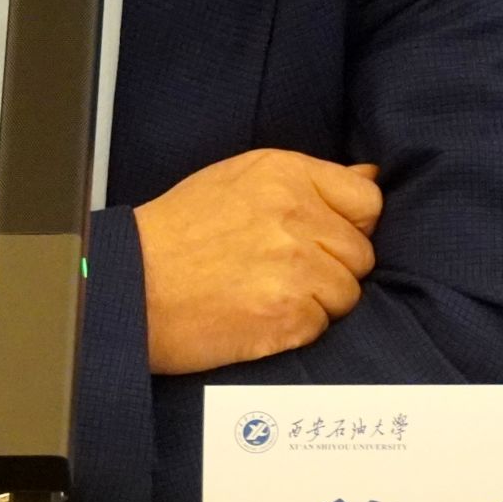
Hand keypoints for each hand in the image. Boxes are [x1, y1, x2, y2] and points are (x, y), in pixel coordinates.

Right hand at [133, 149, 381, 374]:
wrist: (132, 285)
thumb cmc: (178, 231)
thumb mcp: (237, 180)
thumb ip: (306, 181)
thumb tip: (370, 176)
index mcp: (285, 173)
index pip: (367, 200)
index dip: (352, 223)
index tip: (327, 236)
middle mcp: (297, 215)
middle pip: (361, 252)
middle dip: (332, 266)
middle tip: (285, 270)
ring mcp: (296, 267)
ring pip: (347, 293)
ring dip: (318, 300)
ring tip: (269, 292)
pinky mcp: (289, 315)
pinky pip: (322, 326)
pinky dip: (297, 327)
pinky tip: (260, 314)